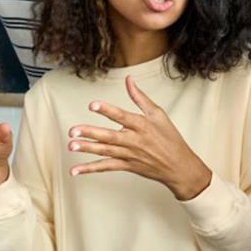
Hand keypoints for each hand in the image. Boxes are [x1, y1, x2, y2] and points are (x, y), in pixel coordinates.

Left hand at [68, 76, 210, 200]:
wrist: (179, 166)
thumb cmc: (170, 138)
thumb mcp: (158, 114)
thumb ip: (139, 97)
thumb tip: (128, 80)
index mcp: (141, 125)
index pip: (122, 116)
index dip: (107, 110)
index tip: (92, 105)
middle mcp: (134, 140)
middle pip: (109, 136)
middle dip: (90, 133)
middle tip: (73, 130)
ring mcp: (129, 154)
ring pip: (105, 151)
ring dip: (87, 149)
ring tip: (71, 146)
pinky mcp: (127, 166)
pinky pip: (106, 167)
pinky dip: (90, 168)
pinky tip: (75, 170)